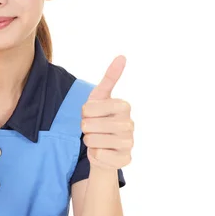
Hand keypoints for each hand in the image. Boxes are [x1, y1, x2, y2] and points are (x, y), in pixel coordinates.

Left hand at [81, 55, 133, 169]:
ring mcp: (129, 142)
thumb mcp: (99, 97)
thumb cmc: (99, 118)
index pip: (88, 109)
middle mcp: (130, 123)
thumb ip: (110, 77)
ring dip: (89, 141)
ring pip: (92, 140)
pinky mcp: (125, 159)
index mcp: (123, 106)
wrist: (104, 146)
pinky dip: (95, 154)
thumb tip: (122, 56)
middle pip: (89, 125)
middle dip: (85, 127)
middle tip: (94, 128)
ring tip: (97, 139)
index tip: (92, 113)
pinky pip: (99, 155)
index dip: (84, 112)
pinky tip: (103, 152)